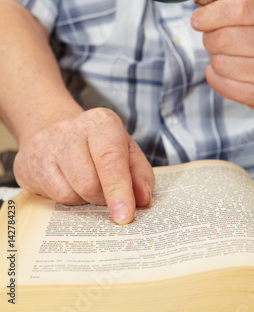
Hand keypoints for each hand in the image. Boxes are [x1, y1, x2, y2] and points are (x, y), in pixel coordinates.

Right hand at [13, 108, 154, 224]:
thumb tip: (143, 198)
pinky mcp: (25, 164)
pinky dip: (68, 199)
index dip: (119, 190)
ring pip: (70, 194)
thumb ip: (139, 173)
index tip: (125, 216)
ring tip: (87, 183)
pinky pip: (53, 198)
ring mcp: (44, 146)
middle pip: (89, 183)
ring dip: (85, 200)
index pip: (110, 158)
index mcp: (102, 122)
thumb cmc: (98, 144)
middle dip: (103, 198)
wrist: (54, 127)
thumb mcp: (126, 149)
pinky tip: (69, 183)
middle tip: (107, 194)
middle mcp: (71, 130)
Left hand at [191, 0, 253, 109]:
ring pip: (219, 62)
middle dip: (209, 38)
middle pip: (223, 39)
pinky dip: (214, 76)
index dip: (210, 14)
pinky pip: (221, 83)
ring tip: (228, 55)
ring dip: (214, 58)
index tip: (197, 20)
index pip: (238, 9)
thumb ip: (223, 0)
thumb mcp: (248, 9)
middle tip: (215, 39)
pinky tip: (227, 71)